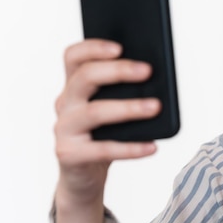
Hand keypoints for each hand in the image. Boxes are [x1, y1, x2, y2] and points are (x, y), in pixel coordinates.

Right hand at [54, 39, 160, 206]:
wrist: (84, 176)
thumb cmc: (104, 136)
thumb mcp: (112, 109)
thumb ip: (125, 92)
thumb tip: (159, 80)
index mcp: (73, 86)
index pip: (74, 57)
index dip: (93, 48)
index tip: (120, 46)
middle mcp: (65, 104)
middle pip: (84, 78)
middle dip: (118, 71)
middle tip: (148, 71)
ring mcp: (64, 129)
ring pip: (94, 112)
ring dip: (128, 108)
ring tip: (155, 107)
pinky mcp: (70, 155)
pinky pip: (102, 149)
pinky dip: (130, 148)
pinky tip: (151, 146)